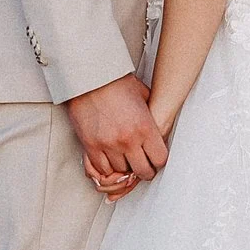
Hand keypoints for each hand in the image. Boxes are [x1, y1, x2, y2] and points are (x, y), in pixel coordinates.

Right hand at [66, 72, 166, 194]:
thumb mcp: (143, 95)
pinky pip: (102, 168)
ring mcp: (108, 145)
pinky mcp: (91, 146)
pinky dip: (107, 166)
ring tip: (126, 158)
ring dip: (125, 167)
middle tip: (143, 165)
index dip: (159, 161)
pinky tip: (111, 159)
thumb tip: (160, 124)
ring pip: (122, 172)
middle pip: (142, 171)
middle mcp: (128, 140)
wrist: (89, 78)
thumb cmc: (115, 83)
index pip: (160, 159)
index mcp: (144, 127)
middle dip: (145, 170)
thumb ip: (153, 114)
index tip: (156, 158)